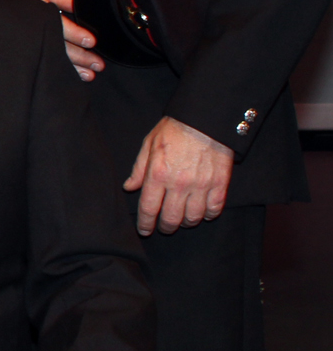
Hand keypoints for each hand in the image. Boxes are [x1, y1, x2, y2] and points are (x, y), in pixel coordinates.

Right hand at [0, 0, 103, 79]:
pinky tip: (73, 73)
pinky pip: (43, 57)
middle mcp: (32, 27)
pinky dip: (59, 67)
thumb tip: (80, 4)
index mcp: (37, 10)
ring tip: (89, 75)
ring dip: (72, 66)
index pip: (59, 24)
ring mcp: (28, 38)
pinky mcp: (27, 44)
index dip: (75, 34)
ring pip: (51, 55)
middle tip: (98, 65)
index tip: (91, 42)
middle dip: (79, 56)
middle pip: (58, 44)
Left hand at [123, 115, 233, 235]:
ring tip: (183, 220)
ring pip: (193, 218)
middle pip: (171, 218)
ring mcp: (201, 185)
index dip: (145, 223)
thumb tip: (130, 187)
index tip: (145, 230)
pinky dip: (208, 215)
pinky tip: (202, 212)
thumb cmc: (174, 129)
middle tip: (164, 227)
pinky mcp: (220, 184)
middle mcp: (179, 183)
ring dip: (186, 223)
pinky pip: (214, 209)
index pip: (148, 208)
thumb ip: (139, 168)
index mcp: (158, 174)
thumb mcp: (149, 144)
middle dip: (166, 227)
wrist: (205, 119)